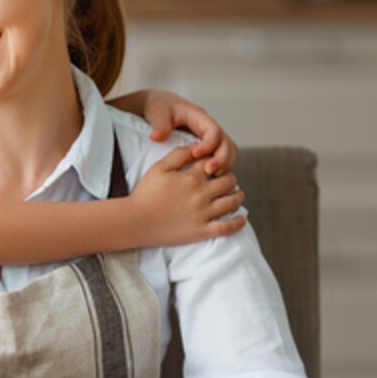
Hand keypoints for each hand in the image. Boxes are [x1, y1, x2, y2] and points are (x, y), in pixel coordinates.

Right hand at [131, 146, 246, 245]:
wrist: (135, 221)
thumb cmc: (144, 194)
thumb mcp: (158, 168)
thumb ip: (178, 155)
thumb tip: (196, 147)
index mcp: (191, 177)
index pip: (214, 164)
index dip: (218, 162)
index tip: (216, 165)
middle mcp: (201, 194)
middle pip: (228, 181)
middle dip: (230, 178)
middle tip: (228, 180)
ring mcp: (202, 213)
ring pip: (232, 202)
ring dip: (238, 197)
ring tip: (237, 195)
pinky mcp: (201, 231)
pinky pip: (226, 227)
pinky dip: (237, 223)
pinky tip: (241, 219)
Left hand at [141, 89, 237, 175]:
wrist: (157, 106)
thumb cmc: (159, 107)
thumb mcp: (157, 112)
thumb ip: (159, 124)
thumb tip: (157, 137)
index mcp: (198, 116)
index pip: (214, 130)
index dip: (209, 144)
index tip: (195, 154)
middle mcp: (208, 127)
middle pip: (226, 142)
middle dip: (222, 158)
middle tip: (209, 171)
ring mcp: (209, 137)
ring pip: (227, 151)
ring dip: (224, 164)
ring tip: (212, 176)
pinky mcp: (206, 146)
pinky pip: (220, 157)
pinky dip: (220, 167)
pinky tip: (209, 178)